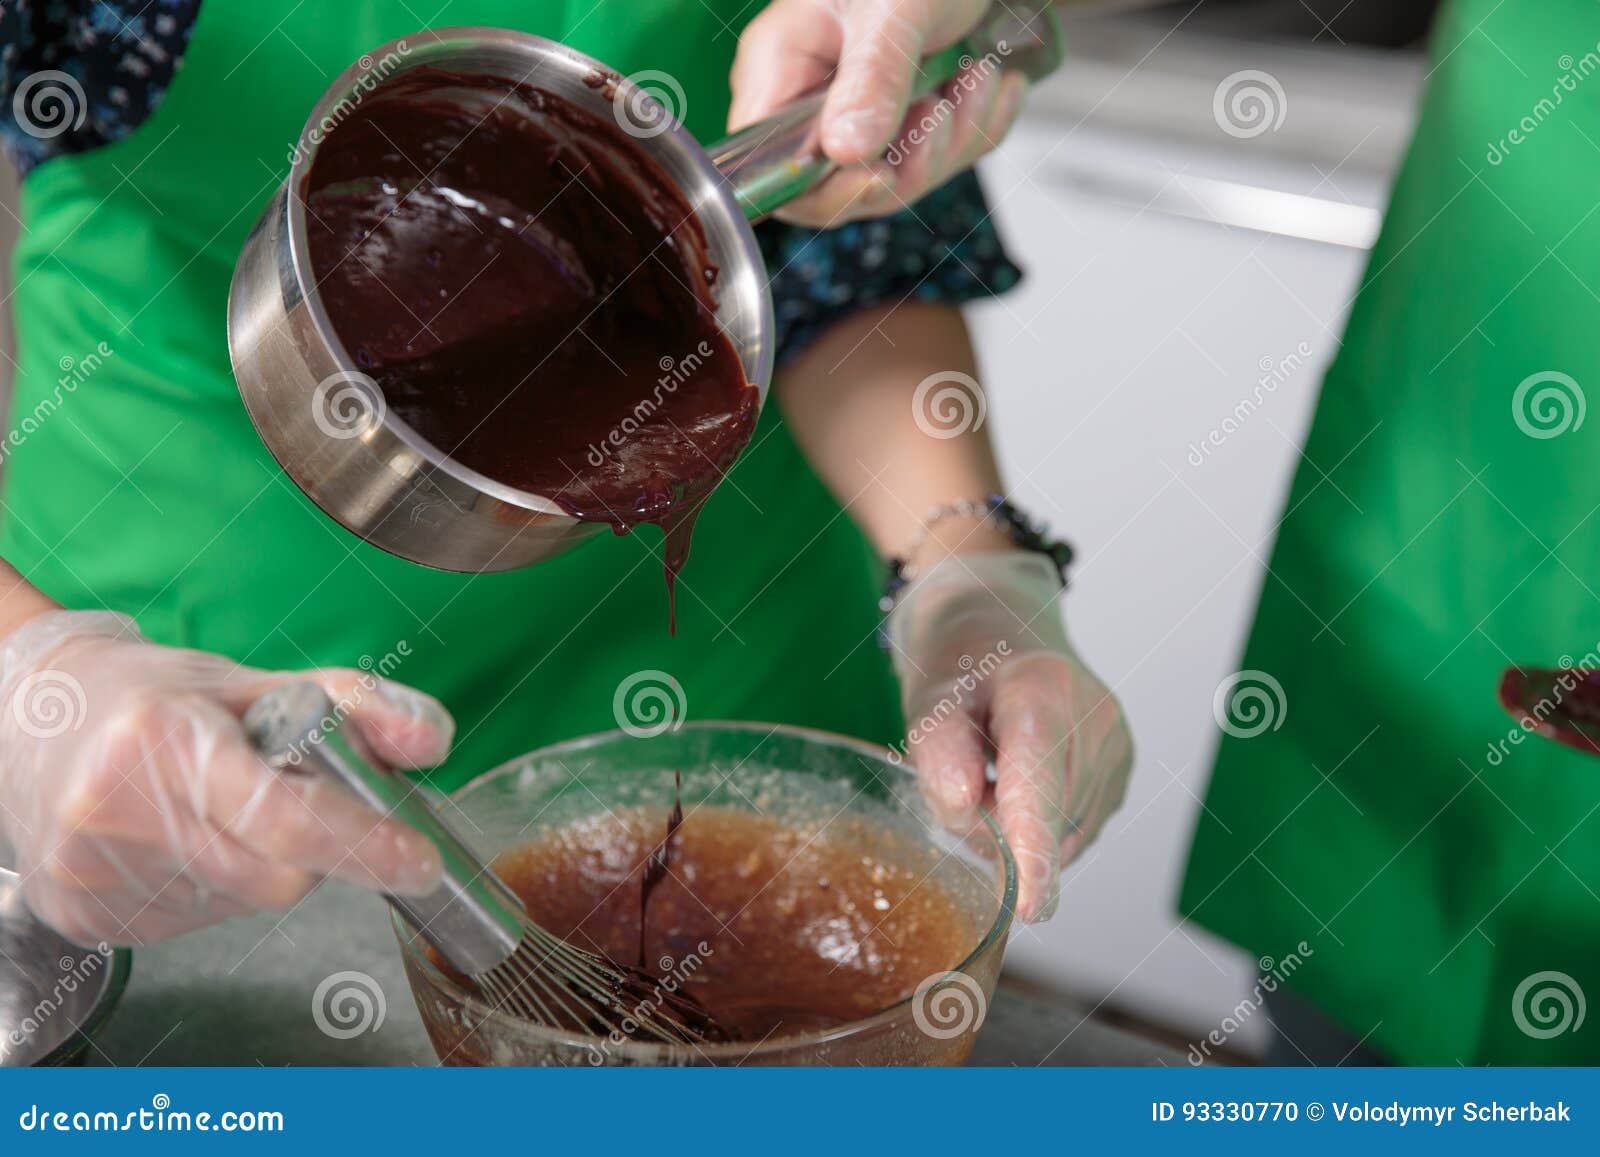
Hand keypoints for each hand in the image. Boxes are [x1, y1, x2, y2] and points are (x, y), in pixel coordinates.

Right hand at [0, 611, 451, 944]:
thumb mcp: (260, 681)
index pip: (282, 816)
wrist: (32, 719)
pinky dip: (215, 886)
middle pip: (273, 876)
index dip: (362, 844)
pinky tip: (183, 839)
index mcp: (163, 738)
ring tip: (220, 809)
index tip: (420, 862)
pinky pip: (195, 919)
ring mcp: (92, 871)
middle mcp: (116, 809)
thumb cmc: (157, 696)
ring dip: (262, 866)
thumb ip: (359, 706)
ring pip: (240, 902)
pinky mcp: (81, 913)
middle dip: (310, 849)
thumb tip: (435, 742)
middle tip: (290, 798)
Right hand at [728, 0, 1028, 226]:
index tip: (882, 174)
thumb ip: (871, 77)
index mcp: (781, 66)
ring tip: (978, 79)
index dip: (824, 190)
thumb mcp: (894, 8)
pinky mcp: (905, 121)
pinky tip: (991, 86)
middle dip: (907, 164)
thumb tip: (846, 152)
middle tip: (943, 110)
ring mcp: (859, 115)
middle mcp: (812, 99)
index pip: (775, 165)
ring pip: (897, 179)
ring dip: (951, 141)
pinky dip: (974, 130)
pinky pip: (937, 158)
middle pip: (840, 186)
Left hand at [888, 551, 1132, 920]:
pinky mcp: (1123, 768)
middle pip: (1043, 819)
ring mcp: (1116, 745)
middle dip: (997, 828)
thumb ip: (938, 755)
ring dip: (1019, 827)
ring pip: (1062, 833)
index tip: (1033, 906)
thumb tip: (965, 811)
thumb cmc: (959, 669)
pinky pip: (1076, 828)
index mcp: (1041, 691)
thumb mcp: (927, 701)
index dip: (1032, 851)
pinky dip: (1042, 822)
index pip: (1037, 785)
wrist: (1001, 627)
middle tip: (968, 777)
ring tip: (997, 768)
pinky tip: (1025, 778)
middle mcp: (1094, 718)